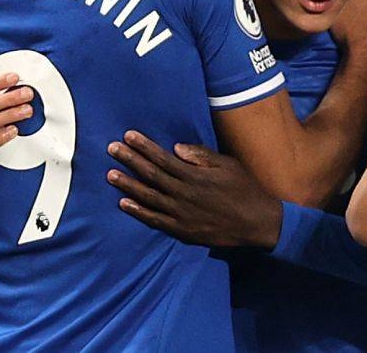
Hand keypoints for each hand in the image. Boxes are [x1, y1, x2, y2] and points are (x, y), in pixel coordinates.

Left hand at [107, 130, 283, 248]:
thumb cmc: (244, 188)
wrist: (256, 222)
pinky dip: (138, 212)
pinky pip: (155, 220)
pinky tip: (123, 203)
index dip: (144, 147)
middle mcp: (184, 194)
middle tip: (111, 149)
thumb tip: (176, 148)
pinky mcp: (182, 230)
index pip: (162, 158)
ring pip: (148, 197)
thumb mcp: (228, 165)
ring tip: (110, 174)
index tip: (128, 136)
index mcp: (194, 176)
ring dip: (127, 185)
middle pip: (150, 175)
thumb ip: (201, 156)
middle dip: (130, 160)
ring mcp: (181, 214)